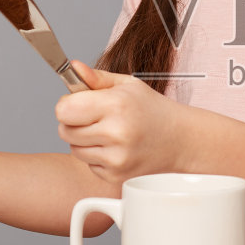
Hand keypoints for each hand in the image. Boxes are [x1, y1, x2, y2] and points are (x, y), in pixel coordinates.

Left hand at [55, 61, 191, 183]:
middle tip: (95, 118)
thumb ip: (96, 77)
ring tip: (107, 132)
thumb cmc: (153, 110)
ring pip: (74, 150)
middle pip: (64, 131)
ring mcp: (116, 158)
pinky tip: (115, 147)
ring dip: (83, 141)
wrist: (180, 140)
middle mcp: (116, 133)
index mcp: (117, 105)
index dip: (67, 105)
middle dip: (73, 123)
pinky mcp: (116, 176)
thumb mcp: (127, 85)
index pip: (64, 110)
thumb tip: (73, 68)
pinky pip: (88, 164)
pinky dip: (96, 156)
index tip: (78, 103)